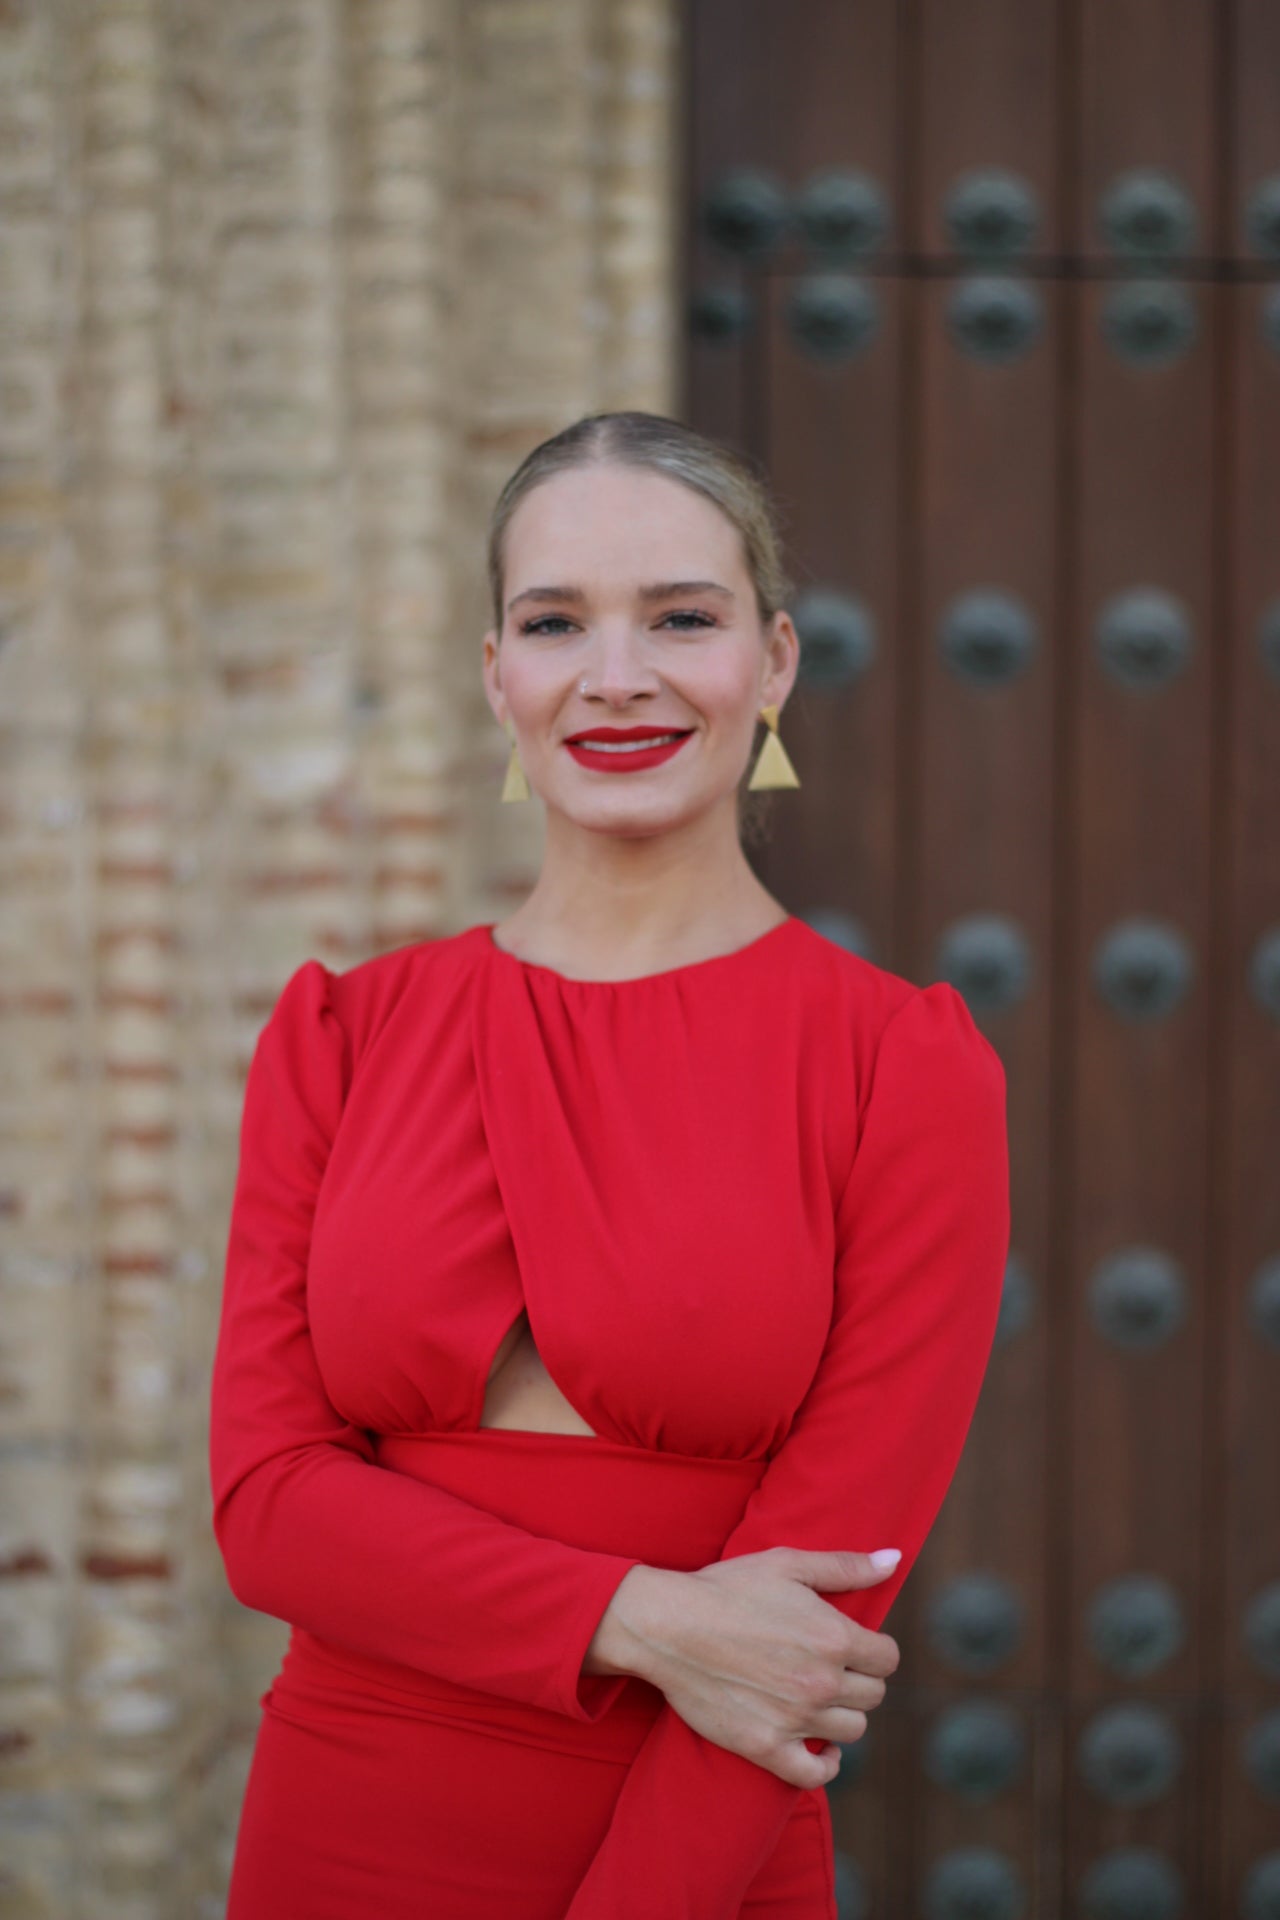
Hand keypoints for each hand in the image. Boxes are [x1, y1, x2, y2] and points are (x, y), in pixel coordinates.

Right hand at [584, 1548, 900, 1789]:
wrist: (669, 1626)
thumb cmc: (727, 1588)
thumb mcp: (787, 1564)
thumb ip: (845, 1566)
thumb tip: (893, 1560)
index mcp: (834, 1637)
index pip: (887, 1658)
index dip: (875, 1650)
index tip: (857, 1646)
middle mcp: (821, 1682)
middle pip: (873, 1695)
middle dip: (859, 1679)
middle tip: (832, 1667)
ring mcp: (795, 1719)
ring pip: (851, 1731)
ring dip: (842, 1714)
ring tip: (820, 1698)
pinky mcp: (766, 1747)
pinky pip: (815, 1774)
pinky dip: (826, 1765)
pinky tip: (822, 1749)